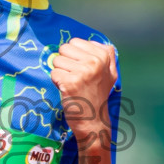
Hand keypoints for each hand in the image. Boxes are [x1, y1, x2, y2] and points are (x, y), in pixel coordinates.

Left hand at [51, 38, 117, 153]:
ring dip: (60, 73)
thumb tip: (95, 42)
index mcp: (103, 56)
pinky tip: (66, 90)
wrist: (94, 121)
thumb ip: (107, 55)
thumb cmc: (98, 96)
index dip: (73, 56)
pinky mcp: (70, 83)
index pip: (75, 42)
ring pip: (56, 60)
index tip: (81, 69)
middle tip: (74, 77)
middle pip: (64, 49)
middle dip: (65, 62)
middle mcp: (94, 62)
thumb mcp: (111, 74)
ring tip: (71, 84)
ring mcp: (82, 72)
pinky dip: (56, 82)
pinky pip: (53, 73)